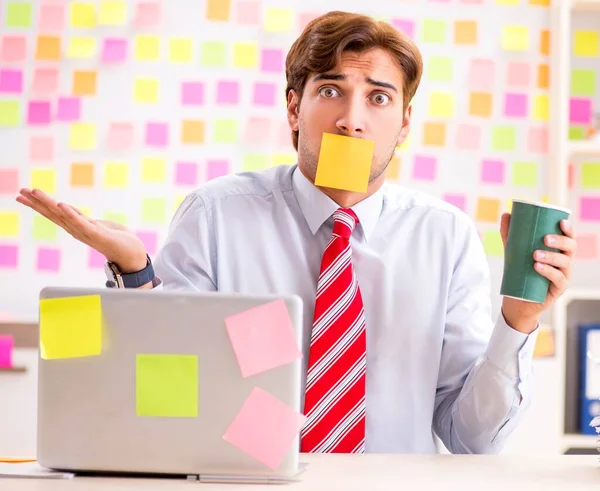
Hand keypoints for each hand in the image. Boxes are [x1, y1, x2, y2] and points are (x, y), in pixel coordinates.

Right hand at [16, 188, 147, 272]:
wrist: (133, 255)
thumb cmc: (116, 240)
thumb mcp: (97, 225)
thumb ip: (83, 220)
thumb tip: (72, 213)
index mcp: (77, 226)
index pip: (54, 213)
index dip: (38, 204)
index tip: (22, 195)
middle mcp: (78, 230)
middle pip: (54, 214)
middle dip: (37, 203)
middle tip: (21, 192)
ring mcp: (86, 233)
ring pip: (64, 216)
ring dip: (49, 204)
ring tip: (35, 192)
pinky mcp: (98, 234)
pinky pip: (82, 223)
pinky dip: (71, 214)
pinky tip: (61, 205)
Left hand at [499, 212, 576, 333]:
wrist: (518, 300)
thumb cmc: (520, 272)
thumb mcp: (514, 251)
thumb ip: (510, 233)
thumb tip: (506, 213)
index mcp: (558, 250)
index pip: (569, 237)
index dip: (569, 229)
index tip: (561, 222)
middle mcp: (564, 261)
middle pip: (571, 248)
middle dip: (560, 241)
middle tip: (544, 239)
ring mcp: (563, 275)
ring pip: (564, 263)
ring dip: (551, 257)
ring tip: (535, 254)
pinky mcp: (558, 289)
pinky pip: (558, 279)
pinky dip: (548, 272)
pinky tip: (537, 267)